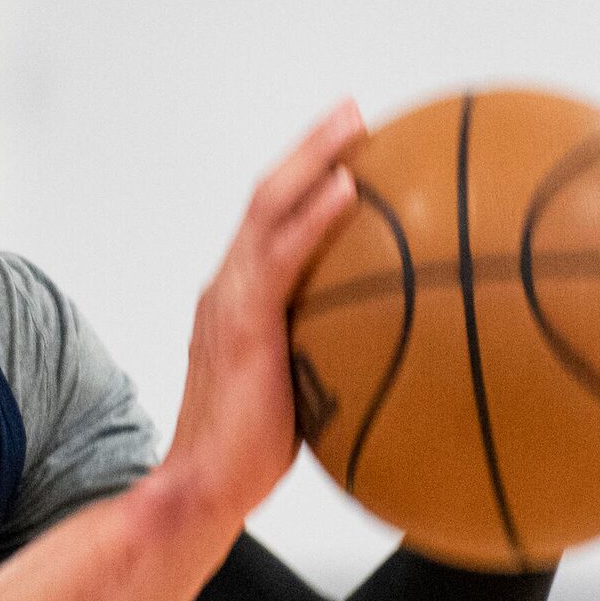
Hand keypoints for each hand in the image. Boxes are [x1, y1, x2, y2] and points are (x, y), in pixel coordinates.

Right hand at [161, 102, 365, 524]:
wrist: (201, 489)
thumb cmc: (251, 458)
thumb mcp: (301, 394)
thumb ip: (331, 359)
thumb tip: (398, 356)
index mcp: (237, 300)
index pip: (270, 224)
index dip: (305, 181)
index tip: (348, 151)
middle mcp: (227, 286)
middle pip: (267, 196)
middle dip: (310, 148)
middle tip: (353, 111)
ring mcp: (229, 299)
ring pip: (267, 208)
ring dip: (311, 158)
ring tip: (353, 124)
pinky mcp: (240, 323)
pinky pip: (280, 256)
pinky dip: (312, 217)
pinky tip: (349, 190)